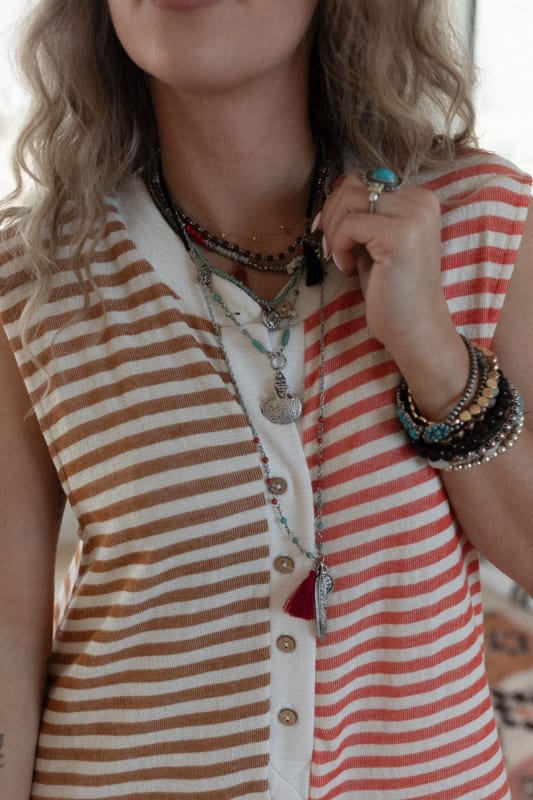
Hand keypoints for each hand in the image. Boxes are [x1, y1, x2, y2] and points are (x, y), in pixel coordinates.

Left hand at [317, 171, 469, 418]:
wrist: (415, 329)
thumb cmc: (392, 290)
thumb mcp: (375, 242)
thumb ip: (363, 215)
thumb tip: (332, 194)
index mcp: (419, 198)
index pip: (364, 179)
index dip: (338, 202)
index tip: (328, 231)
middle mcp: (421, 200)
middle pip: (354, 184)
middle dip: (332, 215)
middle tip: (330, 248)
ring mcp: (413, 216)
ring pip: (350, 199)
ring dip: (334, 230)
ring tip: (342, 258)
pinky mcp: (400, 236)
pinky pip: (350, 224)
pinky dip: (340, 245)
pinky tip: (348, 267)